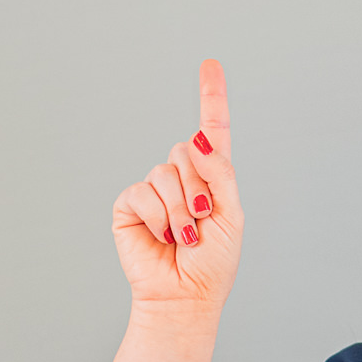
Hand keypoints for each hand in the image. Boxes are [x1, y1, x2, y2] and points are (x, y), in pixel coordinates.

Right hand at [111, 60, 242, 313]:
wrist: (185, 297)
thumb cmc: (213, 264)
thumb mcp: (232, 216)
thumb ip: (222, 174)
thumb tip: (198, 138)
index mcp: (211, 178)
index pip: (212, 131)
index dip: (211, 97)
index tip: (210, 64)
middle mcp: (181, 178)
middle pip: (186, 150)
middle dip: (199, 188)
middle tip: (202, 222)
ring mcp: (154, 190)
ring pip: (166, 172)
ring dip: (180, 210)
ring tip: (184, 237)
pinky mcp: (130, 205)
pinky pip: (142, 192)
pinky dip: (157, 217)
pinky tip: (162, 237)